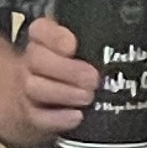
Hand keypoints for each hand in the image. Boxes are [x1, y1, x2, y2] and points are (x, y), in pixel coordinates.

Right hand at [9, 14, 101, 146]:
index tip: (72, 45)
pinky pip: (38, 117)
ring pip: (35, 87)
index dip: (54, 37)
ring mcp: (29, 89)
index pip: (40, 30)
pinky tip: (77, 116)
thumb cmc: (73, 71)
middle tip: (93, 79)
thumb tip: (118, 50)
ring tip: (88, 96)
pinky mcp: (32, 115)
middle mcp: (32, 62)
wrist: (44, 105)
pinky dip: (59, 118)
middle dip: (67, 70)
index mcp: (43, 40)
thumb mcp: (82, 51)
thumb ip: (92, 44)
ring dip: (65, 92)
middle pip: (37, 59)